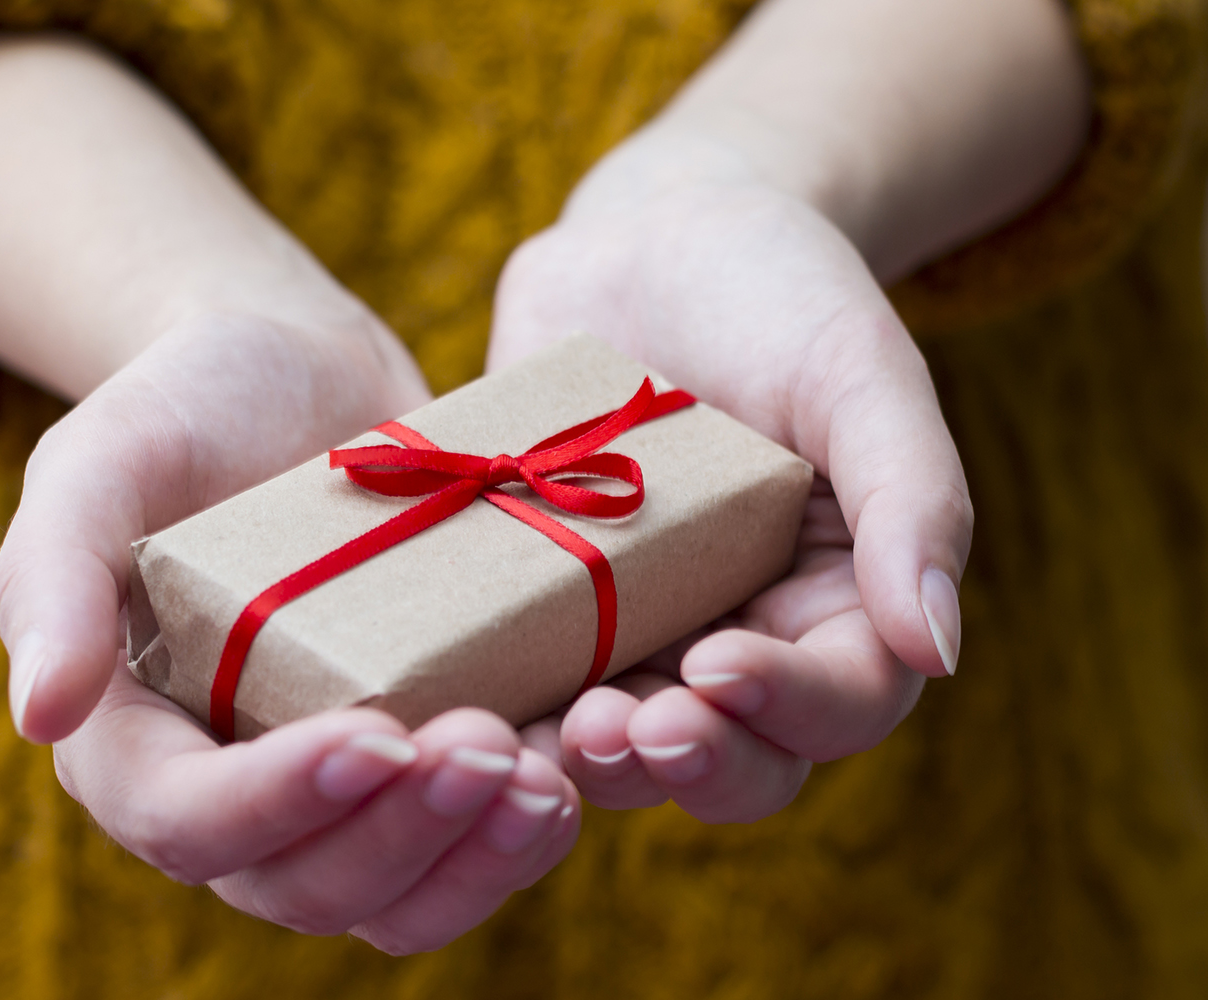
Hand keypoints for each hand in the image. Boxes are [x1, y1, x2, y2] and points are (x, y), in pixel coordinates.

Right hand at [0, 314, 580, 952]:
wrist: (308, 378)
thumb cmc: (191, 408)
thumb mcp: (104, 460)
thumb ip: (54, 575)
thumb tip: (41, 712)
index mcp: (136, 739)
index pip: (187, 820)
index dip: (278, 803)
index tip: (376, 735)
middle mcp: (235, 789)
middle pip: (308, 882)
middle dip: (404, 834)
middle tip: (489, 746)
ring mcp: (336, 788)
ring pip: (398, 895)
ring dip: (476, 858)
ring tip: (551, 780)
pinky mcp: (418, 759)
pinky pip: (467, 847)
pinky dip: (521, 831)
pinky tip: (578, 763)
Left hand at [491, 139, 971, 821]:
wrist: (650, 238)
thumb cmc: (779, 296)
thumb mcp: (858, 376)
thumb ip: (911, 501)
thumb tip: (936, 652)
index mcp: (838, 600)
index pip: (840, 701)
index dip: (788, 707)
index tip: (719, 666)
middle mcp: (740, 636)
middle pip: (733, 759)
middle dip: (684, 763)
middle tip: (620, 728)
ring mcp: (636, 631)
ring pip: (624, 745)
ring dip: (588, 760)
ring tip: (545, 731)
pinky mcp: (543, 609)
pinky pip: (525, 682)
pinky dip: (499, 707)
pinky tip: (457, 699)